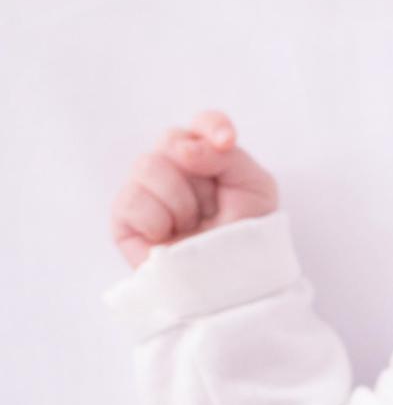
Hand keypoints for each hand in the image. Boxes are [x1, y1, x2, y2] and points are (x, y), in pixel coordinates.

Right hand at [110, 110, 280, 269]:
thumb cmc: (248, 234)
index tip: (226, 141)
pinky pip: (131, 200)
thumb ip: (228, 156)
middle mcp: (172, 168)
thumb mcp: (255, 188)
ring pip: (148, 165)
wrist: (237, 280)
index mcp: (207, 158)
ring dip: (181, 201)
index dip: (212, 127)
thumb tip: (184, 148)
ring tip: (193, 226)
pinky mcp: (125, 219)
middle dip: (198, 174)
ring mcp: (146, 191)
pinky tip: (169, 237)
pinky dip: (157, 220)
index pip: (202, 124)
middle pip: (171, 140)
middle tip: (212, 206)